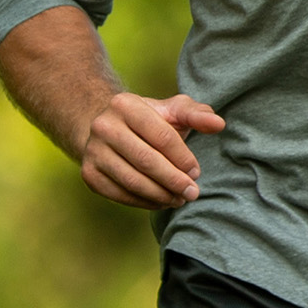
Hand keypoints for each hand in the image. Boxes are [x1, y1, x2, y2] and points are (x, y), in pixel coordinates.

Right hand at [75, 92, 226, 209]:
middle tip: (193, 193)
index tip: (196, 173)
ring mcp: (93, 151)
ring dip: (160, 195)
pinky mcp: (89, 174)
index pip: (161, 136)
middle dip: (173, 180)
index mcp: (125, 105)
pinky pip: (119, 194)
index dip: (182, 158)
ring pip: (131, 180)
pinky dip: (143, 202)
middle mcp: (103, 126)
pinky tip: (161, 201)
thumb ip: (197, 114)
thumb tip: (219, 124)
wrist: (109, 130)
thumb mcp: (174, 110)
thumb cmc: (151, 120)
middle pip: (146, 160)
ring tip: (179, 200)